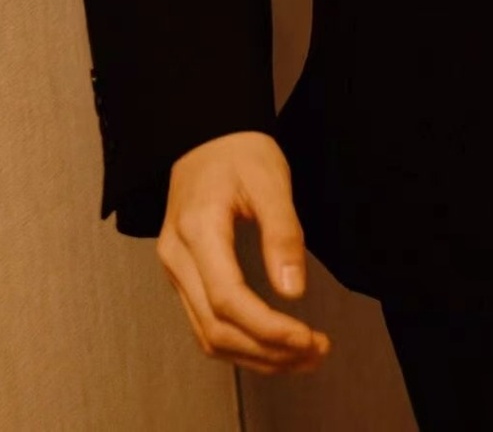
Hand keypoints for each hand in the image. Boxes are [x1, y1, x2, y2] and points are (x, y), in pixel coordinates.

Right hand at [156, 131, 330, 373]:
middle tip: (316, 351)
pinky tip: (275, 347)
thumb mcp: (271, 182)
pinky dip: (242, 344)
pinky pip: (206, 324)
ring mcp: (176, 271)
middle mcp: (177, 258)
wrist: (206, 136)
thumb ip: (283, 234)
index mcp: (196, 231)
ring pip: (208, 335)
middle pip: (215, 328)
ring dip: (256, 356)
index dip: (267, 328)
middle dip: (268, 351)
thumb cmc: (238, 152)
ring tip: (304, 356)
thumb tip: (293, 292)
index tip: (307, 337)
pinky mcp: (185, 277)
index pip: (226, 299)